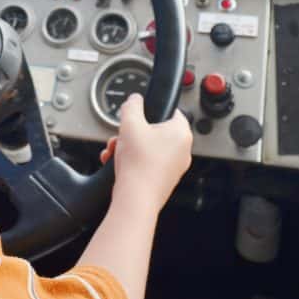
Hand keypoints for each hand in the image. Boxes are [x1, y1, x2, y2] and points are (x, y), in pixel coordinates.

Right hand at [100, 93, 191, 213]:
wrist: (135, 199)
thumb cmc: (139, 164)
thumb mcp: (130, 123)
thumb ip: (132, 105)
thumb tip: (135, 100)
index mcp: (181, 133)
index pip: (170, 110)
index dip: (150, 110)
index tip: (137, 114)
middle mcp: (182, 150)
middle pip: (154, 130)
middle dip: (132, 132)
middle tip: (121, 136)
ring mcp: (174, 167)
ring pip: (147, 147)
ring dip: (128, 146)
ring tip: (116, 151)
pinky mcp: (163, 180)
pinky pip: (146, 163)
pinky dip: (132, 161)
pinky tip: (117, 163)